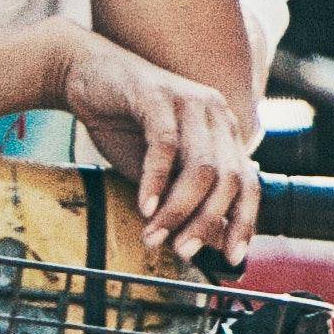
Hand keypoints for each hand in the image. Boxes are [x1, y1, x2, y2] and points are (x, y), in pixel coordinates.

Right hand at [61, 34, 260, 262]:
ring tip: (154, 235)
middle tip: (182, 251)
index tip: (232, 257)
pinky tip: (143, 206)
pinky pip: (165, 146)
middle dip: (205, 223)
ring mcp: (189, 101)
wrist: (84, 75)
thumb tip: (209, 242)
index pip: (248, 183)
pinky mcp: (158, 96)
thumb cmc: (124, 126)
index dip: (244, 222)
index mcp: (224, 132)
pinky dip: (155, 181)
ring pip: (201, 168)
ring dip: (178, 209)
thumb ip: (183, 199)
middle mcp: (216, 114)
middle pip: (229, 180)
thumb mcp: (160, 173)